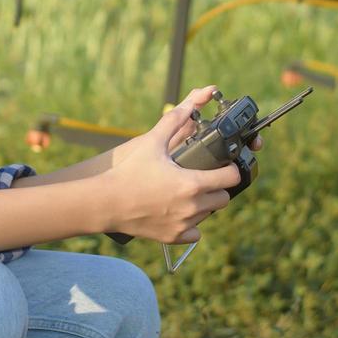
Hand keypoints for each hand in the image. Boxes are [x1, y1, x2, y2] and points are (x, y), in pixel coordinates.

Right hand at [101, 85, 242, 243]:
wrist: (106, 203)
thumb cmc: (129, 172)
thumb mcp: (152, 142)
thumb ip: (174, 121)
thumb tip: (194, 100)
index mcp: (193, 183)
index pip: (231, 178)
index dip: (230, 169)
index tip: (222, 165)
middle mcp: (193, 206)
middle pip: (224, 198)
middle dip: (218, 187)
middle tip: (204, 177)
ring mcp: (184, 224)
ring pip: (209, 215)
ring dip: (204, 204)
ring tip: (187, 192)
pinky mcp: (173, 237)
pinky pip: (195, 233)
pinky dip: (191, 224)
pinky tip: (179, 212)